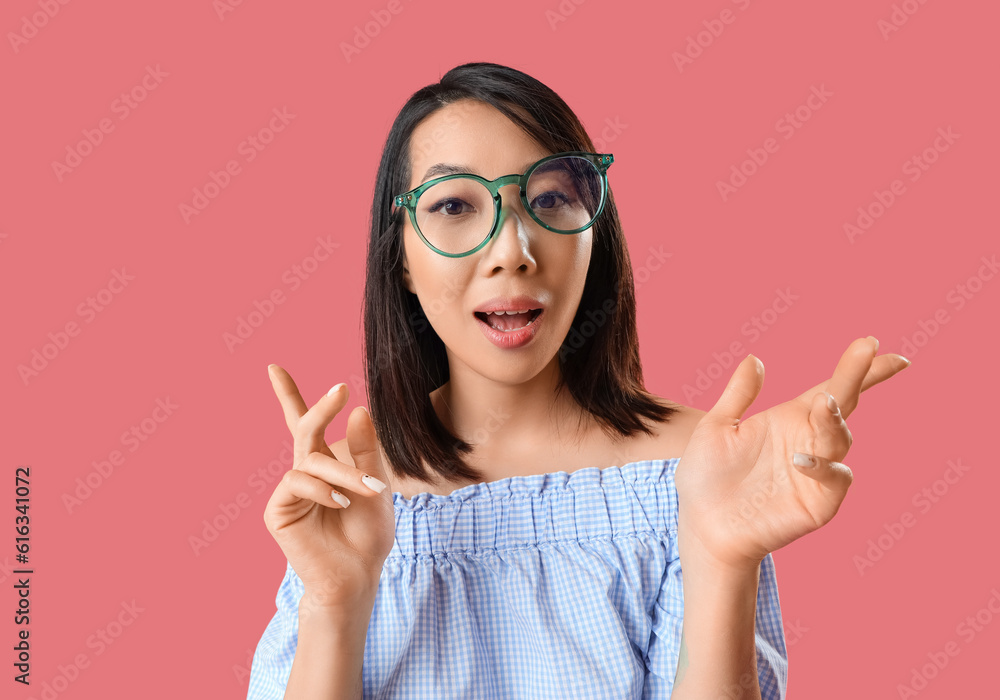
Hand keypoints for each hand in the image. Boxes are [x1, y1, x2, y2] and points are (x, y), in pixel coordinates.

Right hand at [262, 365, 395, 610]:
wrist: (357, 576)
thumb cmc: (368, 534)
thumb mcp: (377, 488)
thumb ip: (366, 452)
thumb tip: (357, 410)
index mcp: (325, 465)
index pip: (304, 425)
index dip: (289, 396)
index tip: (273, 368)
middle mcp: (304, 473)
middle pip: (305, 429)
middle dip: (321, 407)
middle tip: (340, 389)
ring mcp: (289, 491)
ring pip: (312, 461)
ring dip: (343, 474)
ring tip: (368, 493)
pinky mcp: (279, 510)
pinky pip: (297, 482)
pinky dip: (322, 489)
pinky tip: (341, 504)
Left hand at [674, 336, 910, 571]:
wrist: (701, 525)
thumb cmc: (707, 478)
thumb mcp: (716, 428)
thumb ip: (738, 395)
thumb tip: (754, 359)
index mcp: (789, 420)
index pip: (831, 388)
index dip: (858, 368)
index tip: (875, 343)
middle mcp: (809, 442)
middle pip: (843, 404)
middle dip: (857, 377)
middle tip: (868, 350)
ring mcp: (817, 473)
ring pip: (841, 439)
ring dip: (835, 420)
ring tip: (824, 403)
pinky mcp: (818, 502)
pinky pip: (835, 479)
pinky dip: (824, 467)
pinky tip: (801, 458)